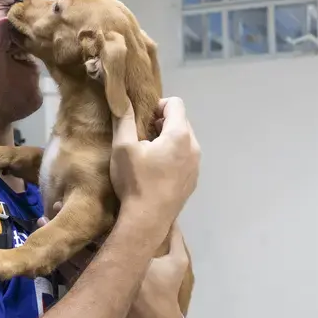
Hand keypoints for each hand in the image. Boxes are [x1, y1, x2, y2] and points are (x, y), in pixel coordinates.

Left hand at [50, 220, 189, 317]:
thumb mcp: (177, 264)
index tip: (76, 204)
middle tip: (49, 211)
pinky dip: (60, 262)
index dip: (90, 220)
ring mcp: (98, 286)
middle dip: (66, 229)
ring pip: (72, 261)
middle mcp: (109, 273)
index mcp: (128, 261)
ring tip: (42, 223)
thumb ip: (174, 239)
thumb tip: (171, 216)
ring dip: (57, 244)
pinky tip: (49, 250)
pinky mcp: (92, 295)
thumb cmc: (166, 292)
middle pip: (82, 246)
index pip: (105, 236)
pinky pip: (72, 277)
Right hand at [110, 97, 199, 228]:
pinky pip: (186, 157)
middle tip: (142, 136)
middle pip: (181, 121)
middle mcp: (194, 147)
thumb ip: (123, 118)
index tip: (142, 120)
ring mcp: (196, 165)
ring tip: (149, 154)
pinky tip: (157, 171)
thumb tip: (121, 96)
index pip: (175, 103)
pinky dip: (174, 156)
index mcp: (179, 135)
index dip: (157, 105)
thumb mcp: (123, 146)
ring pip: (185, 140)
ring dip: (168, 139)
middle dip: (162, 122)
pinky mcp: (193, 180)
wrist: (147, 220)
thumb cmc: (135, 181)